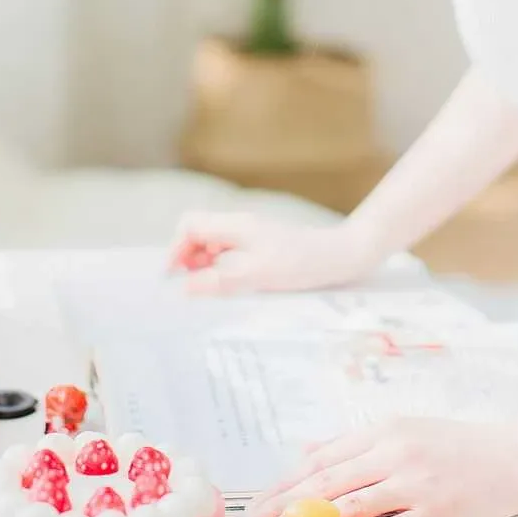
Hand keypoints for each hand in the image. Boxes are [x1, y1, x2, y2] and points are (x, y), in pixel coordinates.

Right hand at [167, 211, 378, 294]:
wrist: (343, 256)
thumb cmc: (302, 263)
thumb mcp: (258, 275)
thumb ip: (220, 281)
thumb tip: (186, 287)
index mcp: (235, 225)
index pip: (189, 225)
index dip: (175, 249)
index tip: (174, 278)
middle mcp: (240, 226)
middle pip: (198, 233)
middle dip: (188, 259)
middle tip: (193, 288)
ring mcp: (252, 235)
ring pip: (214, 245)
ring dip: (206, 266)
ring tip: (212, 291)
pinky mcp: (263, 247)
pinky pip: (231, 254)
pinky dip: (224, 269)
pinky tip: (234, 287)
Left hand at [240, 416, 517, 516]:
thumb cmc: (458, 443)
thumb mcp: (404, 428)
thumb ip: (355, 442)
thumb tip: (308, 451)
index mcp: (383, 430)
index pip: (322, 460)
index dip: (285, 484)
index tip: (258, 505)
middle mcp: (394, 452)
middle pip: (327, 482)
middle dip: (285, 506)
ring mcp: (415, 483)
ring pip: (351, 507)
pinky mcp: (436, 514)